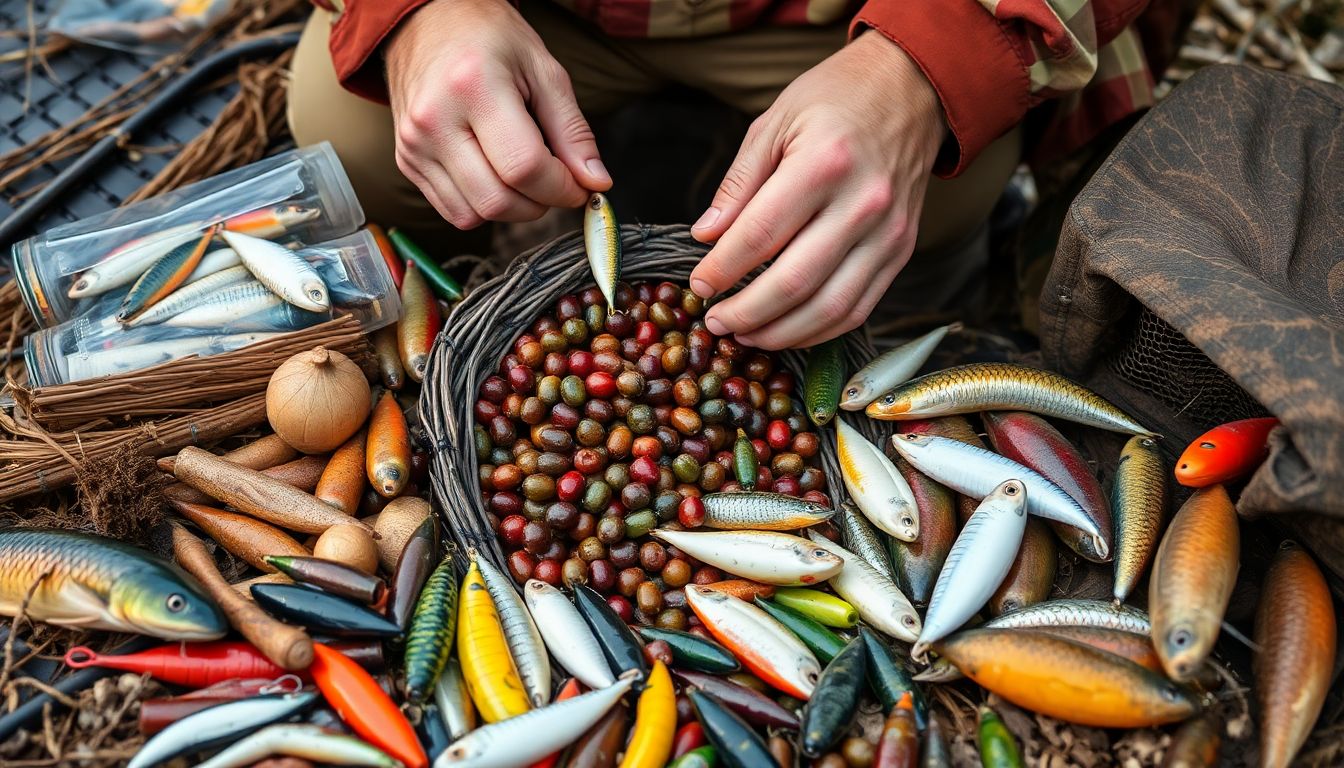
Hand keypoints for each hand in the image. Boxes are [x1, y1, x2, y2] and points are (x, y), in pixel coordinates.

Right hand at [384, 0, 610, 227]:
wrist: (426, 21)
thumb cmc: (489, 38)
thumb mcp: (544, 70)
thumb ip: (572, 130)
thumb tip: (596, 182)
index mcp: (472, 88)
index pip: (525, 168)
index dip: (562, 188)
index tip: (579, 186)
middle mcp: (435, 121)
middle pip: (498, 200)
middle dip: (540, 203)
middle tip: (555, 182)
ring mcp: (414, 145)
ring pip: (473, 215)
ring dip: (512, 210)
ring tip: (524, 176)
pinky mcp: (406, 161)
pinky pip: (453, 210)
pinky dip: (483, 206)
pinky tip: (495, 176)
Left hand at [688, 32, 945, 348]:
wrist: (912, 89)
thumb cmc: (837, 99)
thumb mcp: (775, 122)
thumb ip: (740, 183)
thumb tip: (706, 236)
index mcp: (823, 164)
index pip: (760, 235)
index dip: (722, 269)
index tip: (698, 285)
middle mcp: (862, 204)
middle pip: (794, 282)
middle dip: (746, 312)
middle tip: (715, 321)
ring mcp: (888, 233)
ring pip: (829, 308)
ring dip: (780, 333)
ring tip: (745, 334)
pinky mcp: (901, 251)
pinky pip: (858, 308)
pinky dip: (819, 331)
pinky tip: (786, 330)